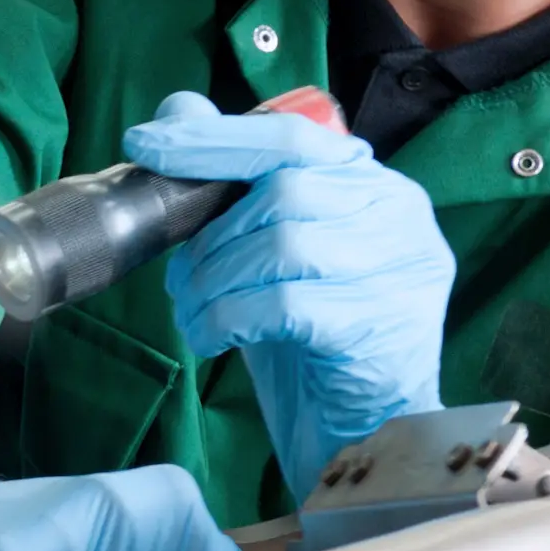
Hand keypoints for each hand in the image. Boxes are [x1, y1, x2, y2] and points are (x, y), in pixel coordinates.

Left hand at [124, 92, 456, 494]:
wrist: (358, 436)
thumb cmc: (310, 343)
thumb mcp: (268, 260)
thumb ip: (234, 191)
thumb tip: (177, 114)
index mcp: (376, 187)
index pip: (292, 138)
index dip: (214, 139)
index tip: (147, 144)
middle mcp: (401, 218)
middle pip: (284, 190)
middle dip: (211, 233)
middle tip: (179, 276)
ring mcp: (402, 273)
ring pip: (283, 245)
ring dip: (214, 279)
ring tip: (192, 312)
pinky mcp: (382, 328)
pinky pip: (285, 304)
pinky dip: (231, 317)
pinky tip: (213, 337)